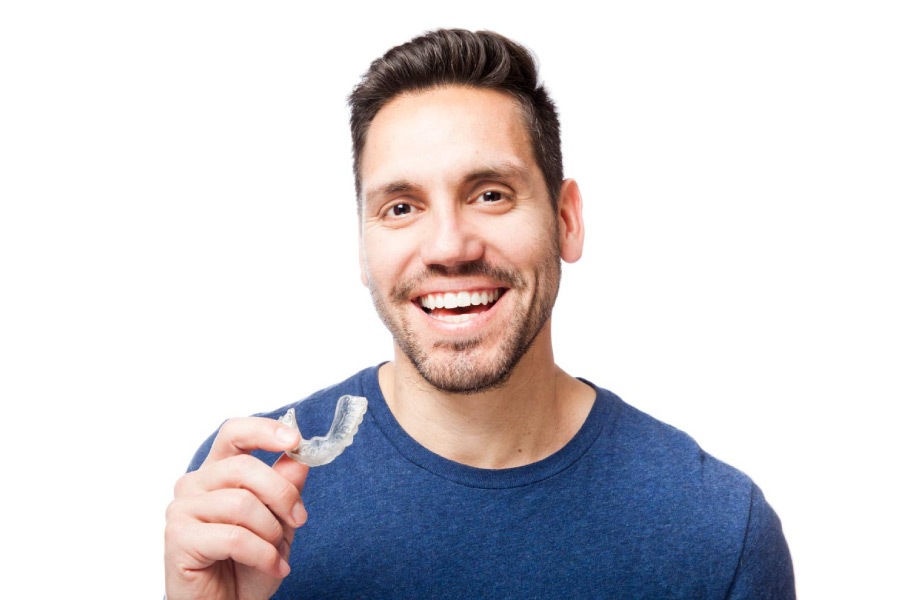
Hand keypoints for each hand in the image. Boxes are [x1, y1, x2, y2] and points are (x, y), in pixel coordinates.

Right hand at [165, 417, 309, 599]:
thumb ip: (285, 487)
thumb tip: (299, 458)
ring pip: (242, 503)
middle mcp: (194, 485)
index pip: (234, 433)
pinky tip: (273, 567)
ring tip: (277, 553)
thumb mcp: (279, 522)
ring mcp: (182, 510)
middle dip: (282, 494)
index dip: (263, 431)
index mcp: (217, 472)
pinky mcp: (178, 539)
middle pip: (244, 466)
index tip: (294, 440)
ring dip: (271, 532)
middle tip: (299, 519)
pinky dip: (263, 554)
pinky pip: (234, 537)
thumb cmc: (247, 566)